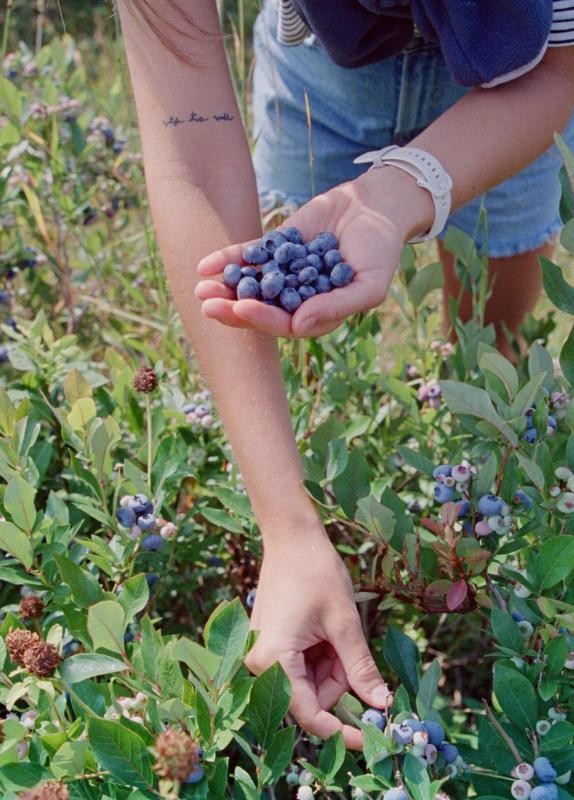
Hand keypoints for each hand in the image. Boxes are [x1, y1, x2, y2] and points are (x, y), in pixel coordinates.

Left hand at [196, 168, 430, 338]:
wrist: (376, 207)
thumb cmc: (380, 251)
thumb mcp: (368, 284)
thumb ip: (336, 306)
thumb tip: (298, 325)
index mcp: (318, 315)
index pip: (285, 324)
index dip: (263, 318)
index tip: (242, 308)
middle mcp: (297, 298)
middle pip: (260, 309)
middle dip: (233, 309)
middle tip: (207, 305)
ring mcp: (284, 273)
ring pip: (250, 285)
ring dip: (225, 289)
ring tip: (200, 289)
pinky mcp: (276, 248)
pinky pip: (249, 256)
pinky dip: (228, 260)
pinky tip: (206, 265)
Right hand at [244, 527, 392, 748]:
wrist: (292, 537)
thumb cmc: (316, 572)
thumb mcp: (344, 622)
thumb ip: (361, 668)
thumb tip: (382, 705)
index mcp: (274, 659)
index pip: (310, 716)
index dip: (342, 732)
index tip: (372, 739)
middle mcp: (262, 662)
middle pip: (311, 698)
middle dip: (338, 679)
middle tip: (348, 644)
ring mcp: (264, 653)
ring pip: (309, 683)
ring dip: (331, 666)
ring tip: (335, 629)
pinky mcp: (270, 645)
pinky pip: (301, 667)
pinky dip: (322, 656)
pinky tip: (324, 628)